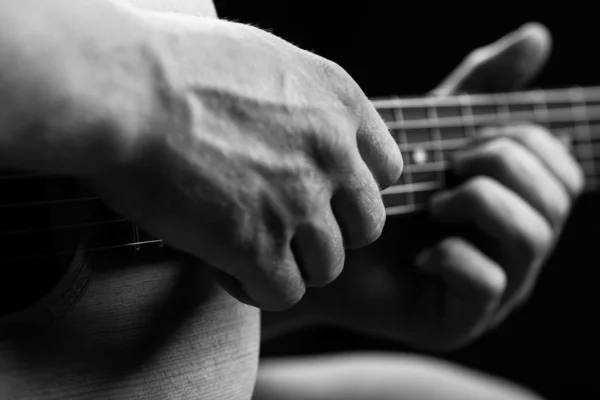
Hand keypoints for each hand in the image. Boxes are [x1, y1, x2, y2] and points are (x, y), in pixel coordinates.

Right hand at [85, 13, 401, 309]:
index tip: (322, 196)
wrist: (124, 88)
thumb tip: (297, 128)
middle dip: (331, 235)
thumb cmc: (174, 64)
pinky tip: (228, 270)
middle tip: (288, 231)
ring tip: (252, 253)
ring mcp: (299, 202)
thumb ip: (299, 99)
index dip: (354, 191)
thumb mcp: (262, 59)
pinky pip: (284, 292)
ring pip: (329, 266)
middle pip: (366, 226)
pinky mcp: (256, 245)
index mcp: (338, 104)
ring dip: (294, 266)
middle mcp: (332, 154)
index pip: (387, 169)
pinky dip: (258, 289)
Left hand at [306, 23, 583, 349]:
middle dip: (498, 166)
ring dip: (478, 204)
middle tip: (446, 169)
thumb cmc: (378, 190)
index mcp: (517, 204)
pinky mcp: (460, 319)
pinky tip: (420, 255)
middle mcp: (517, 248)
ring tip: (432, 205)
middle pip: (556, 198)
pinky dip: (453, 256)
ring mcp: (496, 288)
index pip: (563, 168)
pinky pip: (488, 282)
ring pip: (533, 237)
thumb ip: (479, 90)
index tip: (464, 145)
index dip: (523, 142)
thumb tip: (540, 35)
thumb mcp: (429, 132)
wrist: (321, 243)